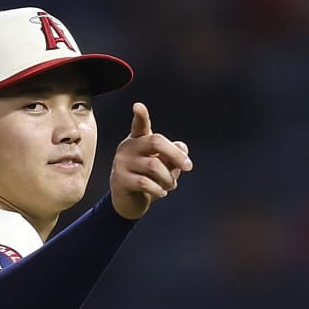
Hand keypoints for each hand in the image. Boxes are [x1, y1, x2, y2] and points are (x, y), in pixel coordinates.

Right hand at [109, 103, 192, 219]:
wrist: (129, 202)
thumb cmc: (148, 178)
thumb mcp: (164, 165)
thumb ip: (174, 154)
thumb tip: (181, 148)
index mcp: (138, 140)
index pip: (139, 125)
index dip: (140, 115)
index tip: (138, 106)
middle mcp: (127, 148)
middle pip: (155, 142)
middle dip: (176, 155)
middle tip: (188, 167)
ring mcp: (121, 164)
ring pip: (154, 166)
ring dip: (169, 178)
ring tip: (171, 185)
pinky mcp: (120, 180)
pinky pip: (146, 183)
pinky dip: (159, 189)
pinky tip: (162, 192)